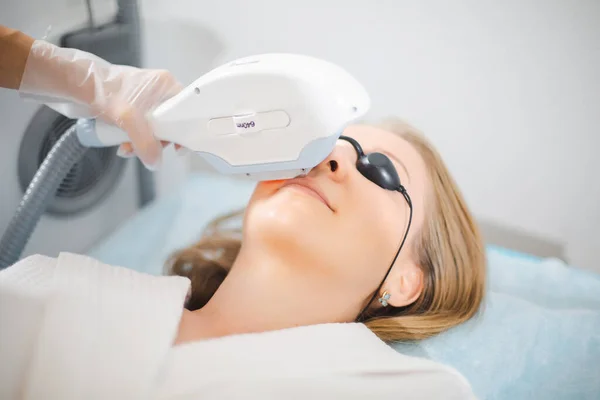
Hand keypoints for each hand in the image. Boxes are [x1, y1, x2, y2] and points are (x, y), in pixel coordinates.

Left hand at [18, 40, 183, 168]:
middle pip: (169, 124)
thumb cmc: (102, 90)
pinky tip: (122, 145)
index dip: (183, 130)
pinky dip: (132, 140)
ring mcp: (144, 100)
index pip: (186, 110)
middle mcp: (158, 91)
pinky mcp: (131, 108)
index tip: (177, 146)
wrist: (74, 85)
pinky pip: (140, 129)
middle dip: (156, 141)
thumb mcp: (129, 120)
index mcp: (165, 84)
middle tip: (146, 151)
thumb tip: (155, 162)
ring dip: (142, 144)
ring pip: (153, 129)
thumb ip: (145, 143)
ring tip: (127, 149)